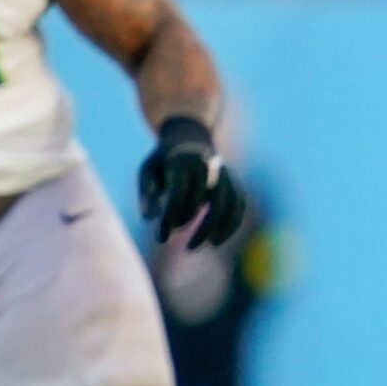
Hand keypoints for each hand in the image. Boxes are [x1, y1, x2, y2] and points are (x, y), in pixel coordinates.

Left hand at [139, 116, 246, 248]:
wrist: (190, 136)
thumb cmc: (164, 159)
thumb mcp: (148, 169)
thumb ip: (147, 193)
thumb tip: (150, 219)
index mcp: (183, 161)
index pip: (179, 195)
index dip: (169, 219)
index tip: (160, 239)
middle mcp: (208, 165)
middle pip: (208, 202)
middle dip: (198, 228)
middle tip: (187, 249)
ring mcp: (224, 173)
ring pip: (229, 204)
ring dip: (218, 228)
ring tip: (204, 245)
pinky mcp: (235, 181)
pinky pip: (239, 205)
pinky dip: (231, 224)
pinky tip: (217, 240)